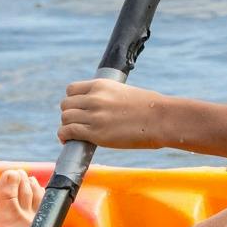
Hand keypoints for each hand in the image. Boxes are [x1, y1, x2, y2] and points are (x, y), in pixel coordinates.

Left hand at [58, 78, 173, 148]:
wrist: (161, 119)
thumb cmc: (149, 108)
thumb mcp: (124, 93)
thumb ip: (107, 97)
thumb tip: (100, 109)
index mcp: (101, 85)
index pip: (71, 90)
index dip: (72, 101)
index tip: (78, 109)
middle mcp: (95, 98)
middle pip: (66, 105)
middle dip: (70, 115)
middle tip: (78, 124)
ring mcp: (94, 115)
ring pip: (65, 118)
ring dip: (67, 126)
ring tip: (74, 134)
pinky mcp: (96, 133)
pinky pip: (68, 131)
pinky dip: (65, 136)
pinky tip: (69, 140)